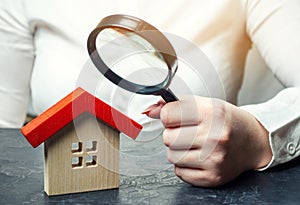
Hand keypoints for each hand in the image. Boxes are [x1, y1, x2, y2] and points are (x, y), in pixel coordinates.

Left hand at [143, 96, 271, 186]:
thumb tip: (149, 110)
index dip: (168, 116)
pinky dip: (185, 165)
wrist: (252, 141)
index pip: (168, 115)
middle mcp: (215, 136)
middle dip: (173, 134)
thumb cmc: (225, 121)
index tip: (174, 117)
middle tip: (189, 132)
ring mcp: (215, 159)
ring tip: (195, 145)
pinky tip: (199, 157)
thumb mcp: (204, 104)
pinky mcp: (213, 177)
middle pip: (167, 138)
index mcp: (212, 113)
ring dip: (178, 150)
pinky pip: (179, 172)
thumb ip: (175, 105)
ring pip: (171, 156)